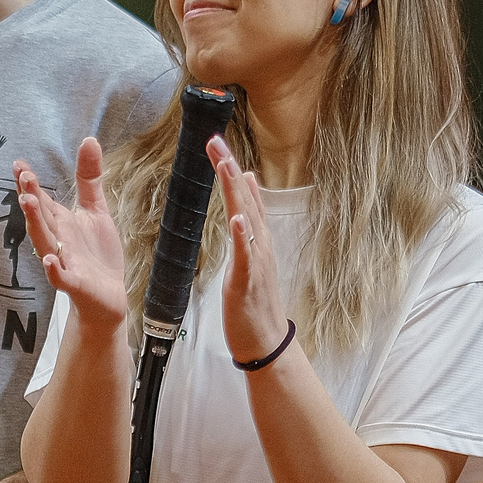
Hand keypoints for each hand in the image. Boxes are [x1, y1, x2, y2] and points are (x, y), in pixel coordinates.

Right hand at [14, 138, 127, 332]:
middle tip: (23, 177)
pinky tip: (51, 259)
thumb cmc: (97, 255)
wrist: (108, 297)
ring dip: (35, 224)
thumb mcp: (96, 211)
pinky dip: (55, 270)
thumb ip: (89, 178)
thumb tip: (88, 139)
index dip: (30, 183)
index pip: (42, 199)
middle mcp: (58, 240)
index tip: (19, 164)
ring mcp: (65, 262)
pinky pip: (62, 277)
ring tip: (27, 204)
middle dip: (31, 197)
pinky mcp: (76, 284)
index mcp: (60, 222)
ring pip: (45, 242)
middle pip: (40, 217)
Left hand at [209, 135, 287, 363]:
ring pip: (247, 220)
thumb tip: (248, 184)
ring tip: (227, 166)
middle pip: (245, 199)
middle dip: (230, 169)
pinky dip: (243, 236)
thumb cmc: (255, 301)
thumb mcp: (251, 254)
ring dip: (237, 192)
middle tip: (215, 141)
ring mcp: (256, 261)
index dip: (231, 169)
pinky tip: (237, 218)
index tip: (216, 142)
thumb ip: (250, 220)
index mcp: (257, 238)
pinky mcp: (248, 281)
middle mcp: (260, 243)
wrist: (266, 341)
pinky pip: (246, 256)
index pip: (244, 195)